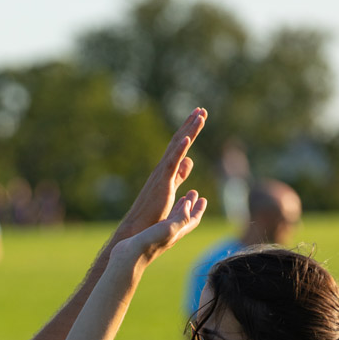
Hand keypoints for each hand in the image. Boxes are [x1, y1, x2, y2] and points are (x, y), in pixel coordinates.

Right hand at [112, 188, 206, 268]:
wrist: (129, 257)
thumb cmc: (149, 243)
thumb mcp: (169, 229)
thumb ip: (181, 217)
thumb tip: (189, 205)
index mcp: (177, 233)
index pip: (192, 220)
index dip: (199, 209)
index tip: (203, 198)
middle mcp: (170, 234)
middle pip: (185, 218)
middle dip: (191, 206)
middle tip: (194, 193)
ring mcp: (159, 235)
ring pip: (174, 218)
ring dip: (180, 208)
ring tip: (182, 197)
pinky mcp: (149, 234)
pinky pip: (162, 220)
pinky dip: (166, 212)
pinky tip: (161, 210)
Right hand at [117, 108, 206, 237]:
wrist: (137, 230)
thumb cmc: (152, 215)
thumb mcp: (171, 189)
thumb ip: (179, 175)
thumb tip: (189, 161)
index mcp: (165, 171)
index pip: (179, 146)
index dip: (189, 131)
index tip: (199, 117)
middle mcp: (162, 169)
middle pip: (178, 142)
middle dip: (190, 125)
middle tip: (201, 109)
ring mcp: (161, 175)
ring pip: (176, 148)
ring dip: (189, 131)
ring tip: (199, 115)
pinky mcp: (162, 183)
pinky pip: (171, 163)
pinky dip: (179, 150)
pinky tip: (188, 137)